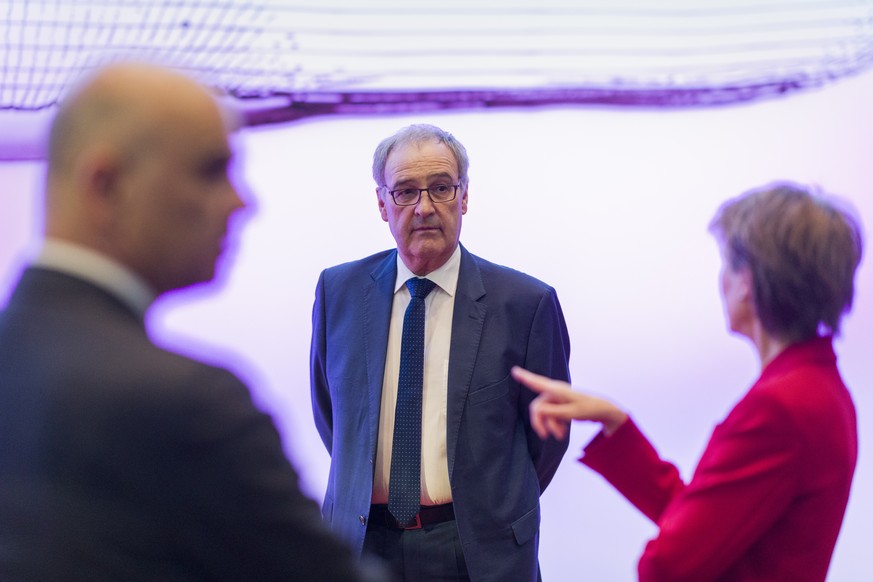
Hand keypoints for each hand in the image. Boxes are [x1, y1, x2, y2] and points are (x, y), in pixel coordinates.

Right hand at [511, 366, 627, 439]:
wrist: (602, 411)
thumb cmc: (589, 408)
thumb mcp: (573, 413)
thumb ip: (555, 412)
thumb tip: (538, 410)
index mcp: (557, 390)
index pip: (538, 382)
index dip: (525, 377)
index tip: (514, 370)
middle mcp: (554, 392)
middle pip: (537, 407)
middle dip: (540, 422)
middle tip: (545, 436)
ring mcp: (556, 400)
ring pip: (544, 414)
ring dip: (550, 426)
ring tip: (561, 435)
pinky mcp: (559, 406)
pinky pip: (550, 417)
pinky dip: (554, 425)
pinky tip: (563, 430)